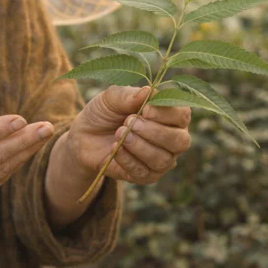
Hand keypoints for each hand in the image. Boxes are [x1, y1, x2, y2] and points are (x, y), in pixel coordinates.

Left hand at [67, 86, 191, 184]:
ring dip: (139, 146)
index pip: (182, 115)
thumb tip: (148, 91)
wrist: (84, 137)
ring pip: (163, 159)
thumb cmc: (105, 113)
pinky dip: (128, 159)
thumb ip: (129, 94)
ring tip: (119, 133)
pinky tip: (115, 148)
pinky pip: (144, 172)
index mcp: (169, 115)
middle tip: (129, 122)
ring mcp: (161, 159)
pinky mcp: (146, 176)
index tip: (145, 109)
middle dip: (154, 132)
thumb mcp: (111, 98)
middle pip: (180, 141)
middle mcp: (172, 139)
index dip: (167, 113)